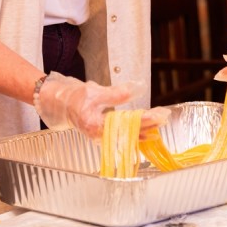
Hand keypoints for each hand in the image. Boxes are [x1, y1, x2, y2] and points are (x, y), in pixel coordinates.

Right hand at [35, 72, 166, 138]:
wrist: (61, 103)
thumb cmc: (75, 97)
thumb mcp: (95, 91)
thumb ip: (116, 94)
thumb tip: (136, 89)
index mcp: (95, 124)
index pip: (126, 123)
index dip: (145, 119)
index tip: (159, 114)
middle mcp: (99, 134)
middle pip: (129, 132)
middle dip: (149, 125)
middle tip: (165, 117)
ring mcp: (102, 136)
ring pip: (128, 135)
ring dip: (146, 128)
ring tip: (162, 122)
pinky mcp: (105, 134)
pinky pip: (124, 135)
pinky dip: (137, 132)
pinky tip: (150, 129)